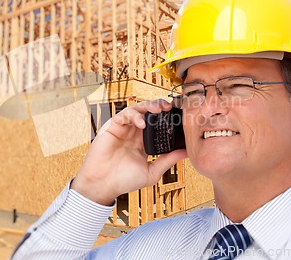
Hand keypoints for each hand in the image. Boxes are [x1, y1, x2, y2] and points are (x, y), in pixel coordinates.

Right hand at [71, 99, 187, 204]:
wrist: (103, 184)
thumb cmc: (124, 181)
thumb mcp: (152, 172)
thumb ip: (168, 160)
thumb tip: (187, 153)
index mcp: (144, 141)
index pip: (158, 123)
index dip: (168, 117)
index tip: (179, 114)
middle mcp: (134, 132)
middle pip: (148, 112)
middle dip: (159, 106)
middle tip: (170, 106)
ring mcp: (123, 128)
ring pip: (137, 109)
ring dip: (148, 106)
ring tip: (158, 109)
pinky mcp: (112, 127)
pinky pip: (123, 115)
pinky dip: (134, 116)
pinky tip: (141, 124)